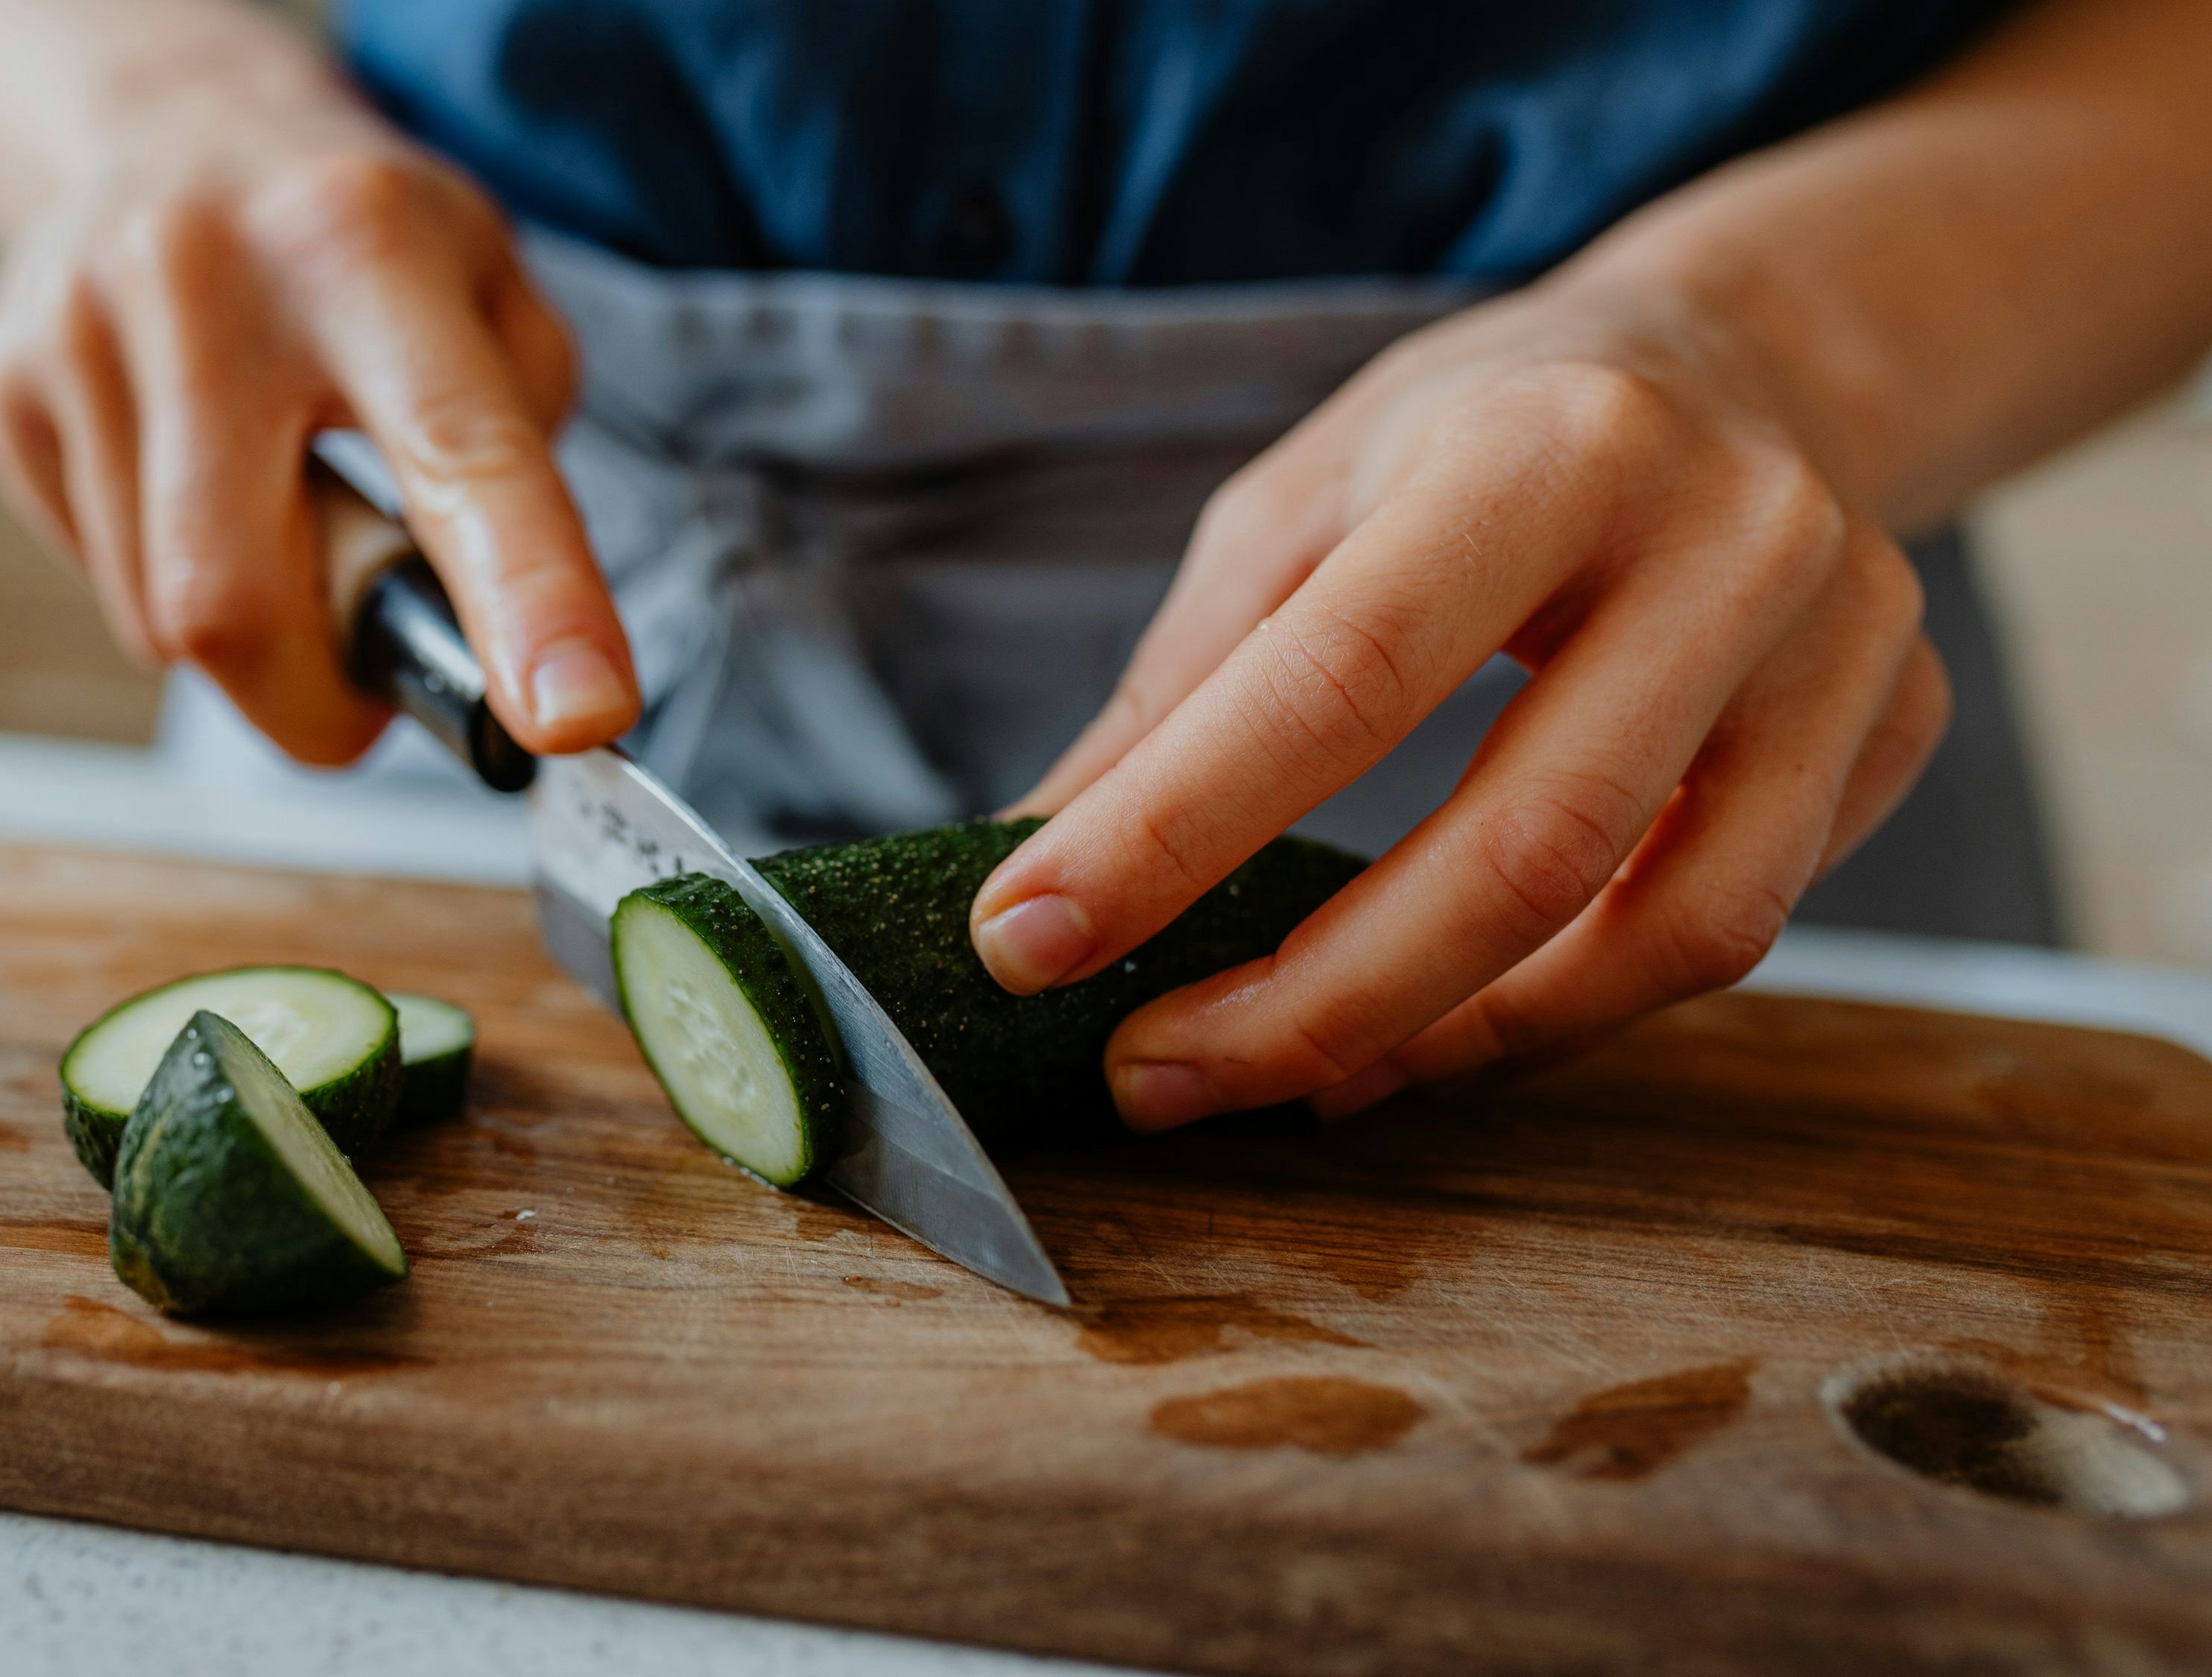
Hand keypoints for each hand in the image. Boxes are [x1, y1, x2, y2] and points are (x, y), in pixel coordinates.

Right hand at [0, 94, 637, 761]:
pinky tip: (192, 483)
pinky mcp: (3, 375)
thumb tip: (512, 647)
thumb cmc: (359, 243)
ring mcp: (80, 325)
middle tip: (365, 686)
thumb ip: (520, 461)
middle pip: (236, 602)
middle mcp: (204, 274)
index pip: (455, 452)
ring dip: (244, 634)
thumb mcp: (493, 293)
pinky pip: (97, 578)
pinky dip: (164, 580)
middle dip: (315, 701)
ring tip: (275, 517)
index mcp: (365, 244)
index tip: (570, 717)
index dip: (524, 597)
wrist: (174, 123)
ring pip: (158, 618)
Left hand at [970, 272, 1949, 1125]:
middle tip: (1147, 1071)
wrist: (1750, 357)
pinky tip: (1434, 1024)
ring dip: (1445, 1039)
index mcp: (1546, 445)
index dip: (1170, 834)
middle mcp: (1729, 539)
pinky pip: (1726, 931)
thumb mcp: (1305, 503)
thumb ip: (1180, 691)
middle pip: (1525, 846)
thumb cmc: (1486, 433)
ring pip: (1664, 932)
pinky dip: (1560, 1011)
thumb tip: (1030, 871)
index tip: (1024, 943)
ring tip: (1286, 1074)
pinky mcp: (1894, 733)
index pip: (1341, 678)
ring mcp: (1844, 645)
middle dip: (1309, 1004)